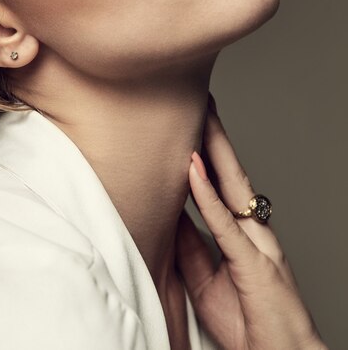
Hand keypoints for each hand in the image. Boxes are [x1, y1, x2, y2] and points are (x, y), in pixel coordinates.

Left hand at [175, 94, 326, 349]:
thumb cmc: (247, 321)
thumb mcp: (205, 278)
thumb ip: (191, 245)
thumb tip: (168, 216)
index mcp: (243, 232)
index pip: (223, 182)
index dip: (208, 152)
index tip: (192, 126)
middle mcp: (253, 229)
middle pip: (230, 173)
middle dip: (215, 136)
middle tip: (201, 103)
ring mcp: (256, 243)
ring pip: (231, 186)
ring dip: (214, 149)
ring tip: (201, 116)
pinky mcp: (252, 263)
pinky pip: (223, 222)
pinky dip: (206, 194)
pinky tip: (193, 168)